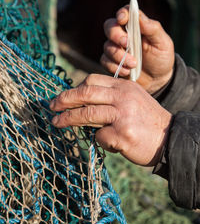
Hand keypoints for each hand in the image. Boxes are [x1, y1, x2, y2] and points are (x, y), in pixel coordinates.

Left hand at [50, 74, 171, 165]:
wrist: (170, 138)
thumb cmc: (147, 120)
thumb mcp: (132, 99)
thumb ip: (111, 96)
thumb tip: (82, 102)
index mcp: (123, 86)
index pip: (92, 80)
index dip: (74, 88)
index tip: (64, 97)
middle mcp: (122, 97)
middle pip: (85, 94)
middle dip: (64, 99)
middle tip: (52, 106)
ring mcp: (122, 115)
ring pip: (86, 114)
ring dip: (67, 119)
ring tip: (56, 123)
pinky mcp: (122, 134)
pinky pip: (99, 137)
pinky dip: (100, 141)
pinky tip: (111, 143)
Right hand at [101, 7, 174, 93]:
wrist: (157, 80)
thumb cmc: (161, 57)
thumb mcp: (163, 43)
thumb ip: (152, 29)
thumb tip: (139, 16)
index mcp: (136, 25)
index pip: (125, 13)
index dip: (121, 14)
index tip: (122, 20)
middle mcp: (123, 34)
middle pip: (109, 26)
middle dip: (116, 35)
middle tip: (127, 44)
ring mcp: (115, 48)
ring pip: (107, 46)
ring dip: (119, 56)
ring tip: (134, 64)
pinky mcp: (111, 62)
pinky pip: (105, 61)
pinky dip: (115, 67)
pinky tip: (127, 71)